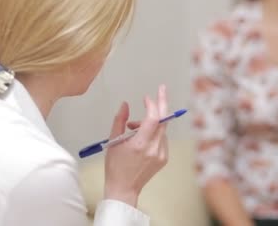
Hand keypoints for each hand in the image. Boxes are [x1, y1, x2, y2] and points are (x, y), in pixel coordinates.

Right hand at [103, 85, 168, 206]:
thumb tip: (125, 103)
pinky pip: (162, 138)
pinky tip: (141, 137)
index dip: (152, 105)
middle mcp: (154, 149)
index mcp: (140, 145)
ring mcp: (161, 154)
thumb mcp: (113, 141)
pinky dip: (154, 132)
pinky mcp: (164, 158)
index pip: (153, 119)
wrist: (124, 189)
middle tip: (161, 89)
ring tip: (133, 128)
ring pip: (162, 129)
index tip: (146, 98)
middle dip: (162, 103)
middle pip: (164, 120)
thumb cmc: (115, 166)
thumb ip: (119, 120)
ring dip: (152, 121)